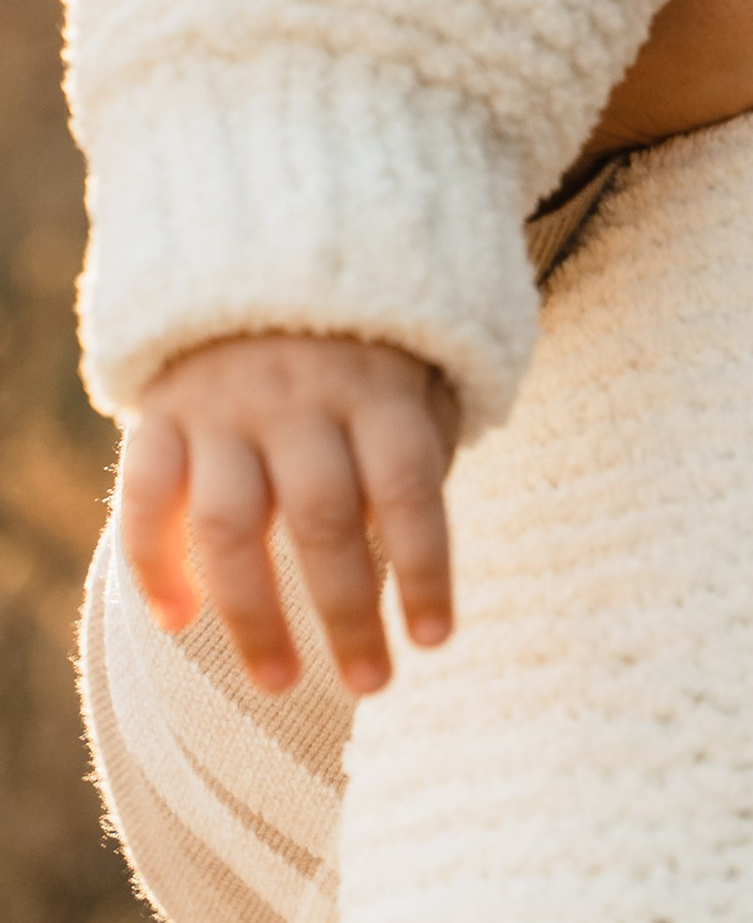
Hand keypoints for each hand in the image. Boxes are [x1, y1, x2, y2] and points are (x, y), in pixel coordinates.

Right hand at [120, 329, 459, 696]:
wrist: (265, 238)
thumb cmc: (363, 338)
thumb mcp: (414, 368)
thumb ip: (419, 445)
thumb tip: (416, 551)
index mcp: (379, 385)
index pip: (410, 490)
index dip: (426, 570)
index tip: (435, 641)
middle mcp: (302, 396)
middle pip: (324, 521)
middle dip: (348, 614)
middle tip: (370, 684)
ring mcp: (225, 403)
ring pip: (233, 525)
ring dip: (254, 615)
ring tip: (279, 682)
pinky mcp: (162, 408)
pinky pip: (147, 496)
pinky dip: (154, 564)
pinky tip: (179, 621)